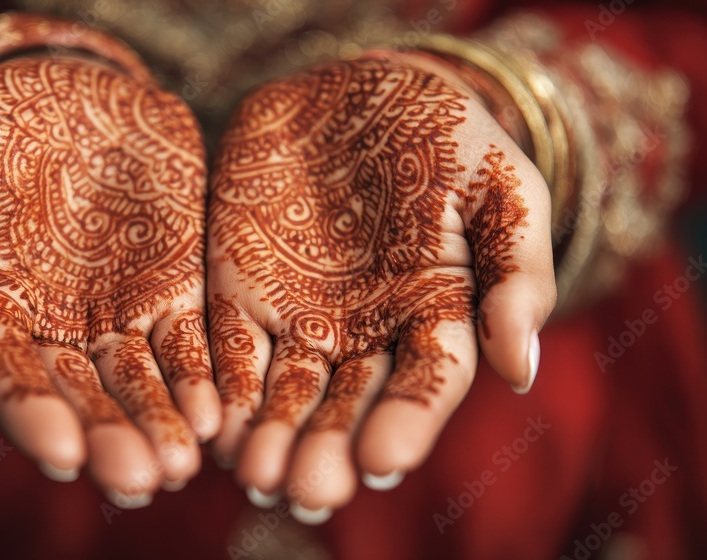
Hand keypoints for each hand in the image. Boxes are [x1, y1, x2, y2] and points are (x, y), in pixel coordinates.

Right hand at [0, 55, 219, 501]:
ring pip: (138, 383)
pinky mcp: (171, 289)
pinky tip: (216, 415)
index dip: (32, 414)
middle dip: (110, 439)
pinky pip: (186, 343)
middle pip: (79, 396)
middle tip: (139, 481)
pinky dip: (199, 380)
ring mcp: (114, 313)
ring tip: (181, 467)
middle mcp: (51, 329)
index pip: (5, 374)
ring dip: (160, 427)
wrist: (68, 90)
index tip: (64, 455)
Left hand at [207, 51, 555, 521]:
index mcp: (433, 317)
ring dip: (270, 437)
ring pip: (285, 393)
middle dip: (327, 449)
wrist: (354, 89)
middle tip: (308, 490)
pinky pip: (229, 349)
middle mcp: (364, 334)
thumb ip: (515, 273)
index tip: (383, 459)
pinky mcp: (241, 293)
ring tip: (257, 475)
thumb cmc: (441, 134)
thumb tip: (518, 371)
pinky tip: (212, 427)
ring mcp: (299, 317)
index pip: (423, 384)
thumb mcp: (499, 185)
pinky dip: (220, 388)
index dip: (406, 421)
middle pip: (347, 405)